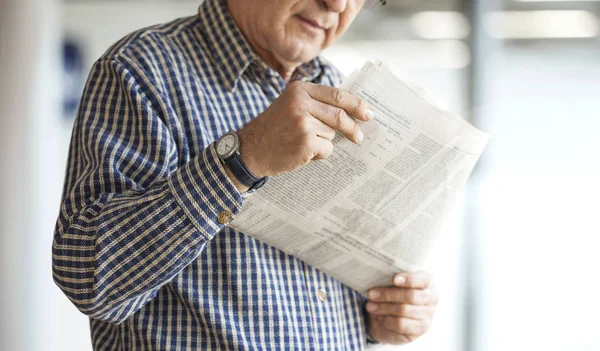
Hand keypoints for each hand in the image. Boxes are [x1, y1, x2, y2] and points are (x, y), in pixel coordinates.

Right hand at [237, 81, 372, 177]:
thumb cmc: (274, 129)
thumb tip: (350, 111)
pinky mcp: (305, 141)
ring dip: (324, 142)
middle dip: (353, 127)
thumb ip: (316, 104)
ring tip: (304, 144)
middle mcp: (301, 103)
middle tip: (359, 137)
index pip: (337, 95)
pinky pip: (326, 149)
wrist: (250, 149)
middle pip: (339, 115)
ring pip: (332, 134)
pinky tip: (302, 153)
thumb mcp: (291, 105)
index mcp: (300, 90)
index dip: (356, 105)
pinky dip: (319, 155)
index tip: (367, 113)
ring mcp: (303, 122)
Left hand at [366, 271, 437, 344]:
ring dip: (384, 308)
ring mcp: (428, 315)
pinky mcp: (420, 329)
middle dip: (388, 295)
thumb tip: (378, 276)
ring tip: (370, 306)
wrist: (392, 315)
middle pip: (411, 296)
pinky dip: (387, 320)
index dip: (409, 279)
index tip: (393, 279)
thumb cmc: (394, 292)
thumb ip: (392, 279)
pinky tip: (379, 317)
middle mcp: (432, 298)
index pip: (422, 280)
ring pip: (404, 310)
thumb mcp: (393, 283)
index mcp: (427, 282)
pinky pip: (401, 325)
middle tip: (371, 295)